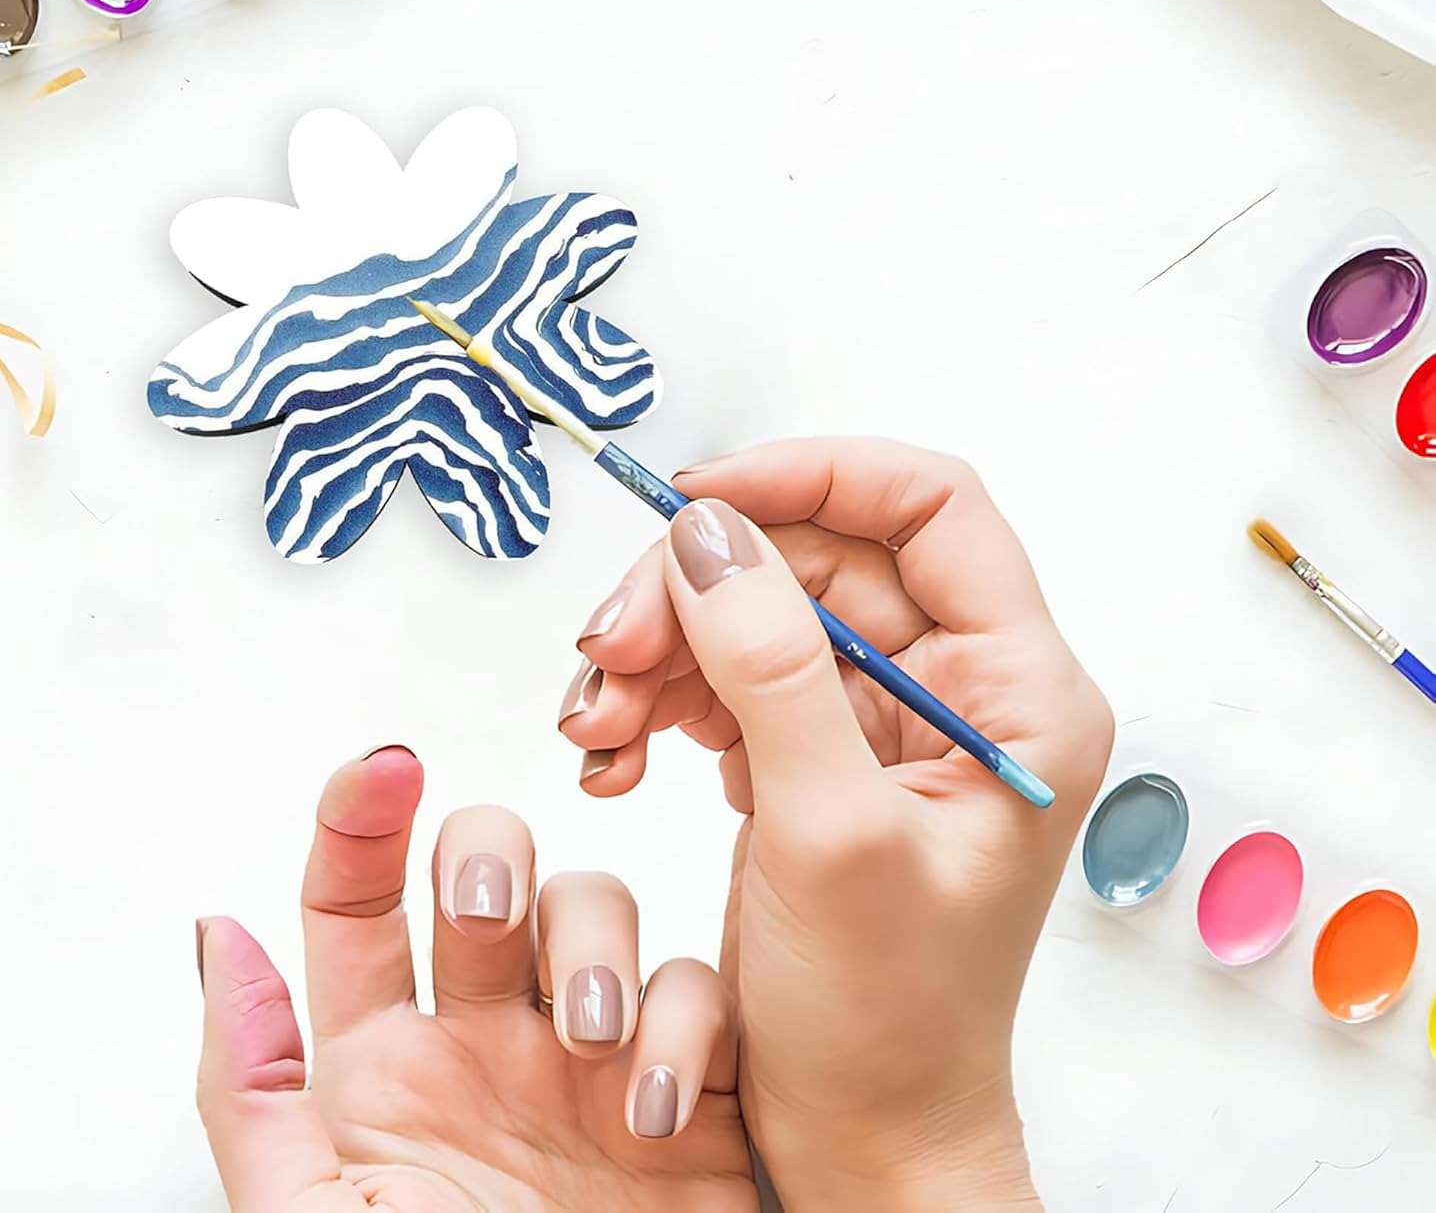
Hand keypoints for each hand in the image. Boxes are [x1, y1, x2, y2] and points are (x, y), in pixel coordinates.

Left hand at [195, 747, 754, 1211]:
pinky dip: (686, 1027)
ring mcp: (590, 1056)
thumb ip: (255, 1087)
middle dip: (490, 854)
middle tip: (486, 909)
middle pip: (488, 869)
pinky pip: (697, 990)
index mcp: (386, 1069)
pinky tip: (659, 1109)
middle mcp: (488, 1041)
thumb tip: (218, 934)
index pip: (360, 904)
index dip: (362, 821)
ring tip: (594, 1041)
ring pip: (596, 904)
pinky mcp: (690, 1081)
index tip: (382, 772)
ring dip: (595, 943)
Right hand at [561, 439, 1113, 1211]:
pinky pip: (730, 677)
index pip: (929, 508)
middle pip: (816, 558)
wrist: (858, 1136)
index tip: (696, 501)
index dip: (812, 476)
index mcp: (1018, 690)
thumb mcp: (829, 833)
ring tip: (594, 721)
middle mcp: (959, 688)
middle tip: (608, 650)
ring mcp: (881, 721)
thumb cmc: (885, 1018)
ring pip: (758, 614)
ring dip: (662, 648)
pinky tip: (613, 754)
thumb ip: (772, 668)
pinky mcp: (816, 754)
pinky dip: (661, 698)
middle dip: (701, 590)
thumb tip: (710, 534)